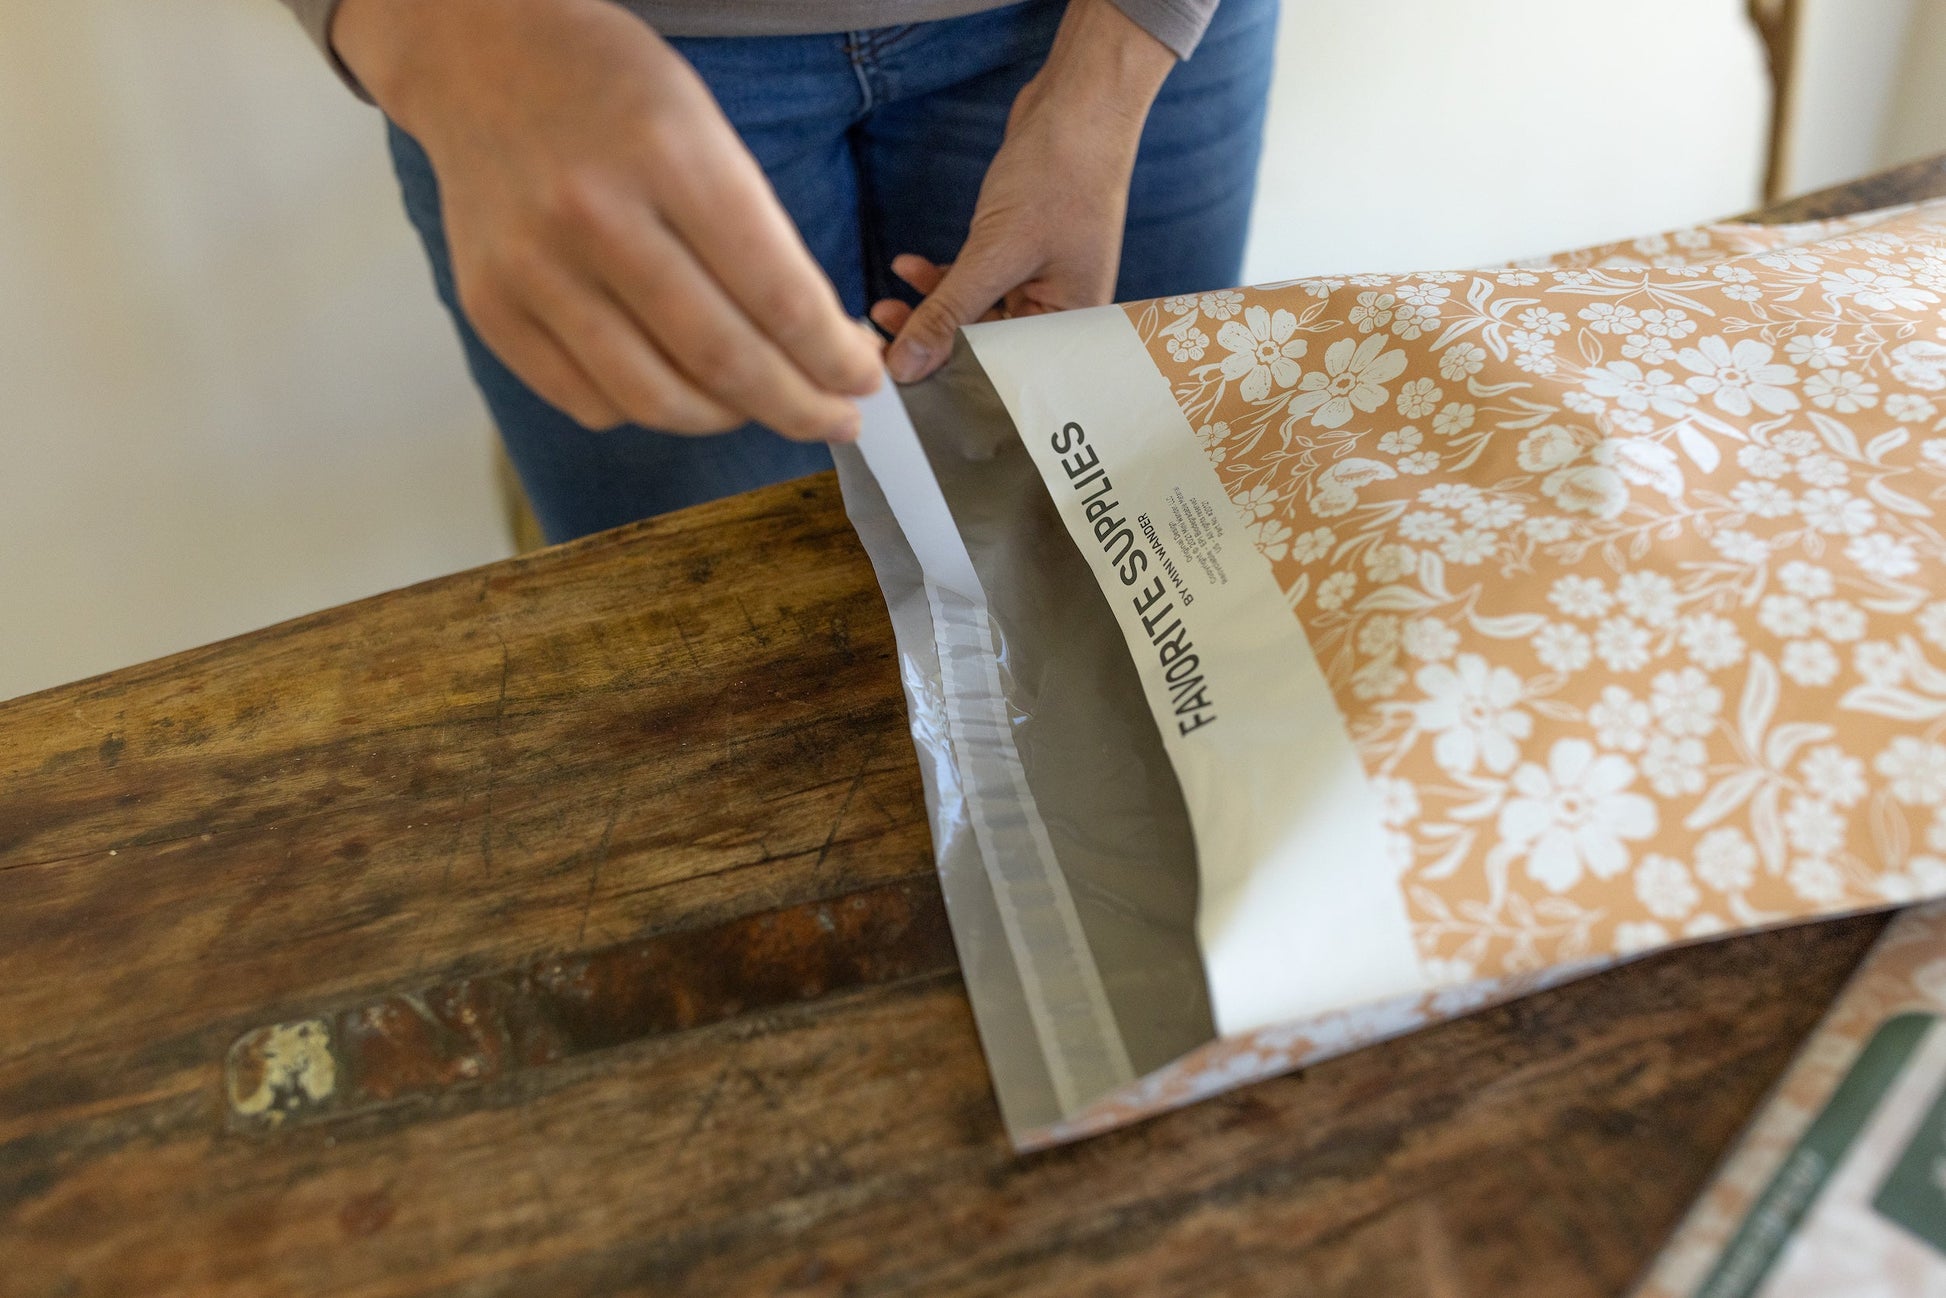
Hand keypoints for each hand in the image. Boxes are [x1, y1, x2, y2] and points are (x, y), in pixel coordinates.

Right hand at [333, 0, 881, 439]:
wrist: (480, 56)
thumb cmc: (612, 90)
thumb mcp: (707, 130)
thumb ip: (760, 237)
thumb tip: (821, 347)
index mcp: (666, 157)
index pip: (778, 296)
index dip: (834, 358)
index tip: (864, 379)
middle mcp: (592, 216)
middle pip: (722, 361)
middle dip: (799, 407)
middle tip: (836, 418)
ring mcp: (531, 269)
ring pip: (655, 400)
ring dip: (729, 421)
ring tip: (762, 406)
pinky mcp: (490, 308)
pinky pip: (591, 402)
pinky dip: (649, 411)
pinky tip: (679, 386)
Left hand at [870, 0, 1175, 381]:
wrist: (1080, 105)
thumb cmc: (1061, 176)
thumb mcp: (996, 252)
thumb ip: (949, 311)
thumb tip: (907, 363)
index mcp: (1072, 326)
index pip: (1006, 372)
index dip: (953, 377)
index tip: (904, 378)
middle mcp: (1059, 310)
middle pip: (987, 345)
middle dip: (934, 341)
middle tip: (883, 342)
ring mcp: (1039, 279)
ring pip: (975, 312)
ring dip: (930, 307)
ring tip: (885, 307)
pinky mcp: (1018, 251)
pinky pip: (974, 278)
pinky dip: (941, 276)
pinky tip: (906, 266)